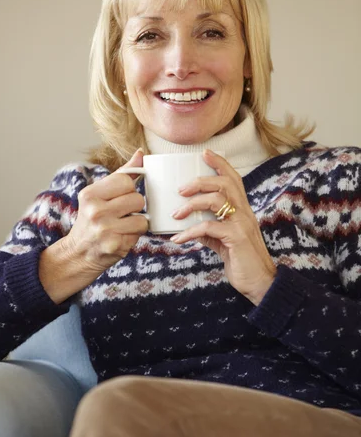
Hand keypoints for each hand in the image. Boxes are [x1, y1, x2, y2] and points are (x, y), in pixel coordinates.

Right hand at [62, 148, 147, 279]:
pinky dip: (134, 236)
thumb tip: (141, 153)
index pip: (126, 180)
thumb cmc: (92, 219)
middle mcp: (96, 211)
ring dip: (137, 223)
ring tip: (122, 226)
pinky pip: (140, 234)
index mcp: (90, 194)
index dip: (129, 189)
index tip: (120, 196)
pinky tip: (121, 237)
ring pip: (143, 218)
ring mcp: (106, 230)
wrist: (79, 252)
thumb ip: (122, 174)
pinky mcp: (116, 246)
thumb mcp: (99, 194)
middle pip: (138, 199)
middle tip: (121, 214)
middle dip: (134, 207)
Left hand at [170, 150, 275, 304]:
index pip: (233, 178)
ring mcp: (241, 224)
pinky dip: (190, 232)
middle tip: (180, 189)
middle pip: (224, 184)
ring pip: (216, 200)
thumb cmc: (242, 260)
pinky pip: (209, 228)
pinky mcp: (236, 238)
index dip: (220, 164)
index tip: (204, 154)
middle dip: (200, 182)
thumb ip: (209, 229)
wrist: (260, 283)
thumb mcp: (223, 241)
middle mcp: (244, 212)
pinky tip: (178, 239)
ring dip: (192, 204)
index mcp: (242, 209)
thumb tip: (189, 225)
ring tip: (176, 214)